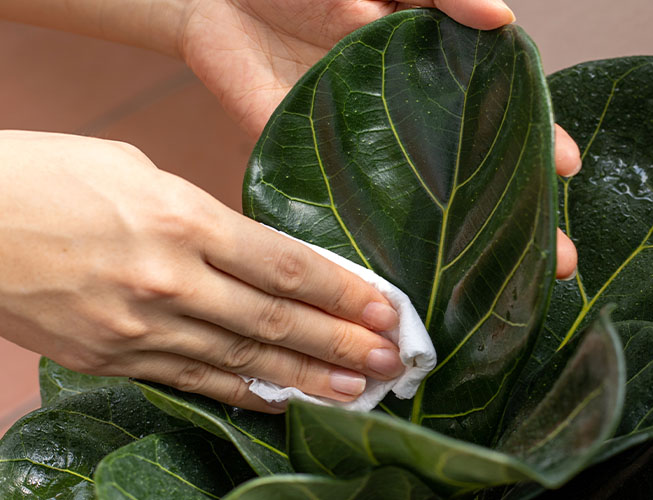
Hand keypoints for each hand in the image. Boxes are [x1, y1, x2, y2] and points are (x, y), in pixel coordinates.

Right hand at [0, 131, 407, 411]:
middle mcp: (168, 278)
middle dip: (342, 342)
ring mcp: (138, 326)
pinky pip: (192, 381)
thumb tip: (250, 249)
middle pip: (276, 318)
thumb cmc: (44, 178)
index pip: (286, 264)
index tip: (384, 308)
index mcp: (181, 218)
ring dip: (307, 378)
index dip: (343, 291)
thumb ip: (201, 214)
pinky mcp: (111, 358)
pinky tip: (284, 401)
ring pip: (242, 359)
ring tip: (358, 392)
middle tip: (393, 360)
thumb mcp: (136, 172)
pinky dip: (243, 393)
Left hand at [178, 0, 579, 277]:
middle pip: (481, 178)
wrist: (220, 1)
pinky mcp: (323, 178)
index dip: (538, 145)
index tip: (567, 169)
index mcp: (437, 77)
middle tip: (557, 258)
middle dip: (521, 219)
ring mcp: (372, 157)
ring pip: (432, 210)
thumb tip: (501, 17)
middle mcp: (414, 126)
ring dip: (470, 250)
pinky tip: (413, 285)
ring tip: (506, 284)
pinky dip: (386, 257)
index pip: (503, 117)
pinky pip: (361, 223)